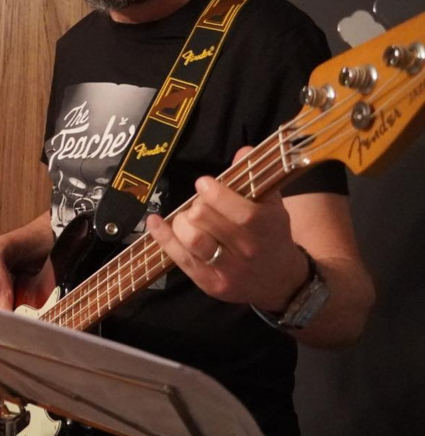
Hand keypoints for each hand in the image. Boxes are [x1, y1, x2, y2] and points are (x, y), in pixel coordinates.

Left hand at [145, 147, 309, 311]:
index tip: (204, 183)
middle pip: (207, 222)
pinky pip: (180, 258)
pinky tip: (155, 221)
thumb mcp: (272, 205)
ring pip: (193, 241)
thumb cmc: (271, 235)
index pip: (239, 212)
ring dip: (182, 221)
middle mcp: (249, 251)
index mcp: (267, 228)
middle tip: (199, 202)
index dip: (215, 194)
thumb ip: (256, 178)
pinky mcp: (211, 284)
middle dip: (196, 205)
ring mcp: (229, 271)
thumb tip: (242, 151)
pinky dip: (163, 237)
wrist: (279, 281)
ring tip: (187, 216)